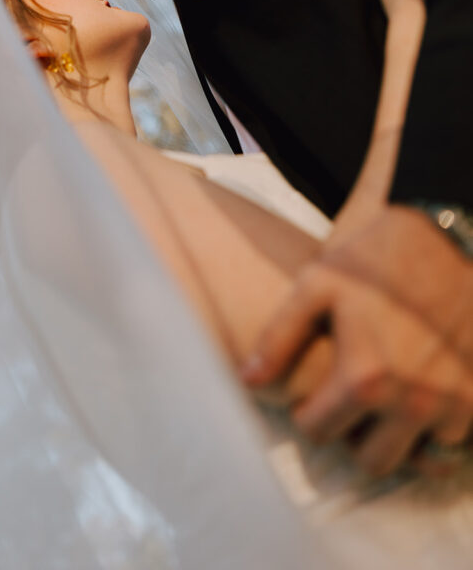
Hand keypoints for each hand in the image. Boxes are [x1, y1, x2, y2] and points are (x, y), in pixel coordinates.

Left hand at [243, 205, 472, 475]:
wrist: (447, 239)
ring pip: (414, 456)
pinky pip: (451, 438)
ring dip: (396, 434)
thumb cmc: (376, 258)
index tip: (313, 392)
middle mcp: (413, 403)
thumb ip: (279, 338)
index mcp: (366, 379)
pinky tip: (419, 387)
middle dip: (353, 435)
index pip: (318, 432)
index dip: (308, 412)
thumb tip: (249, 381)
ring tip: (385, 392)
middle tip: (348, 399)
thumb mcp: (317, 285)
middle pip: (370, 462)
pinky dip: (434, 424)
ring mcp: (452, 404)